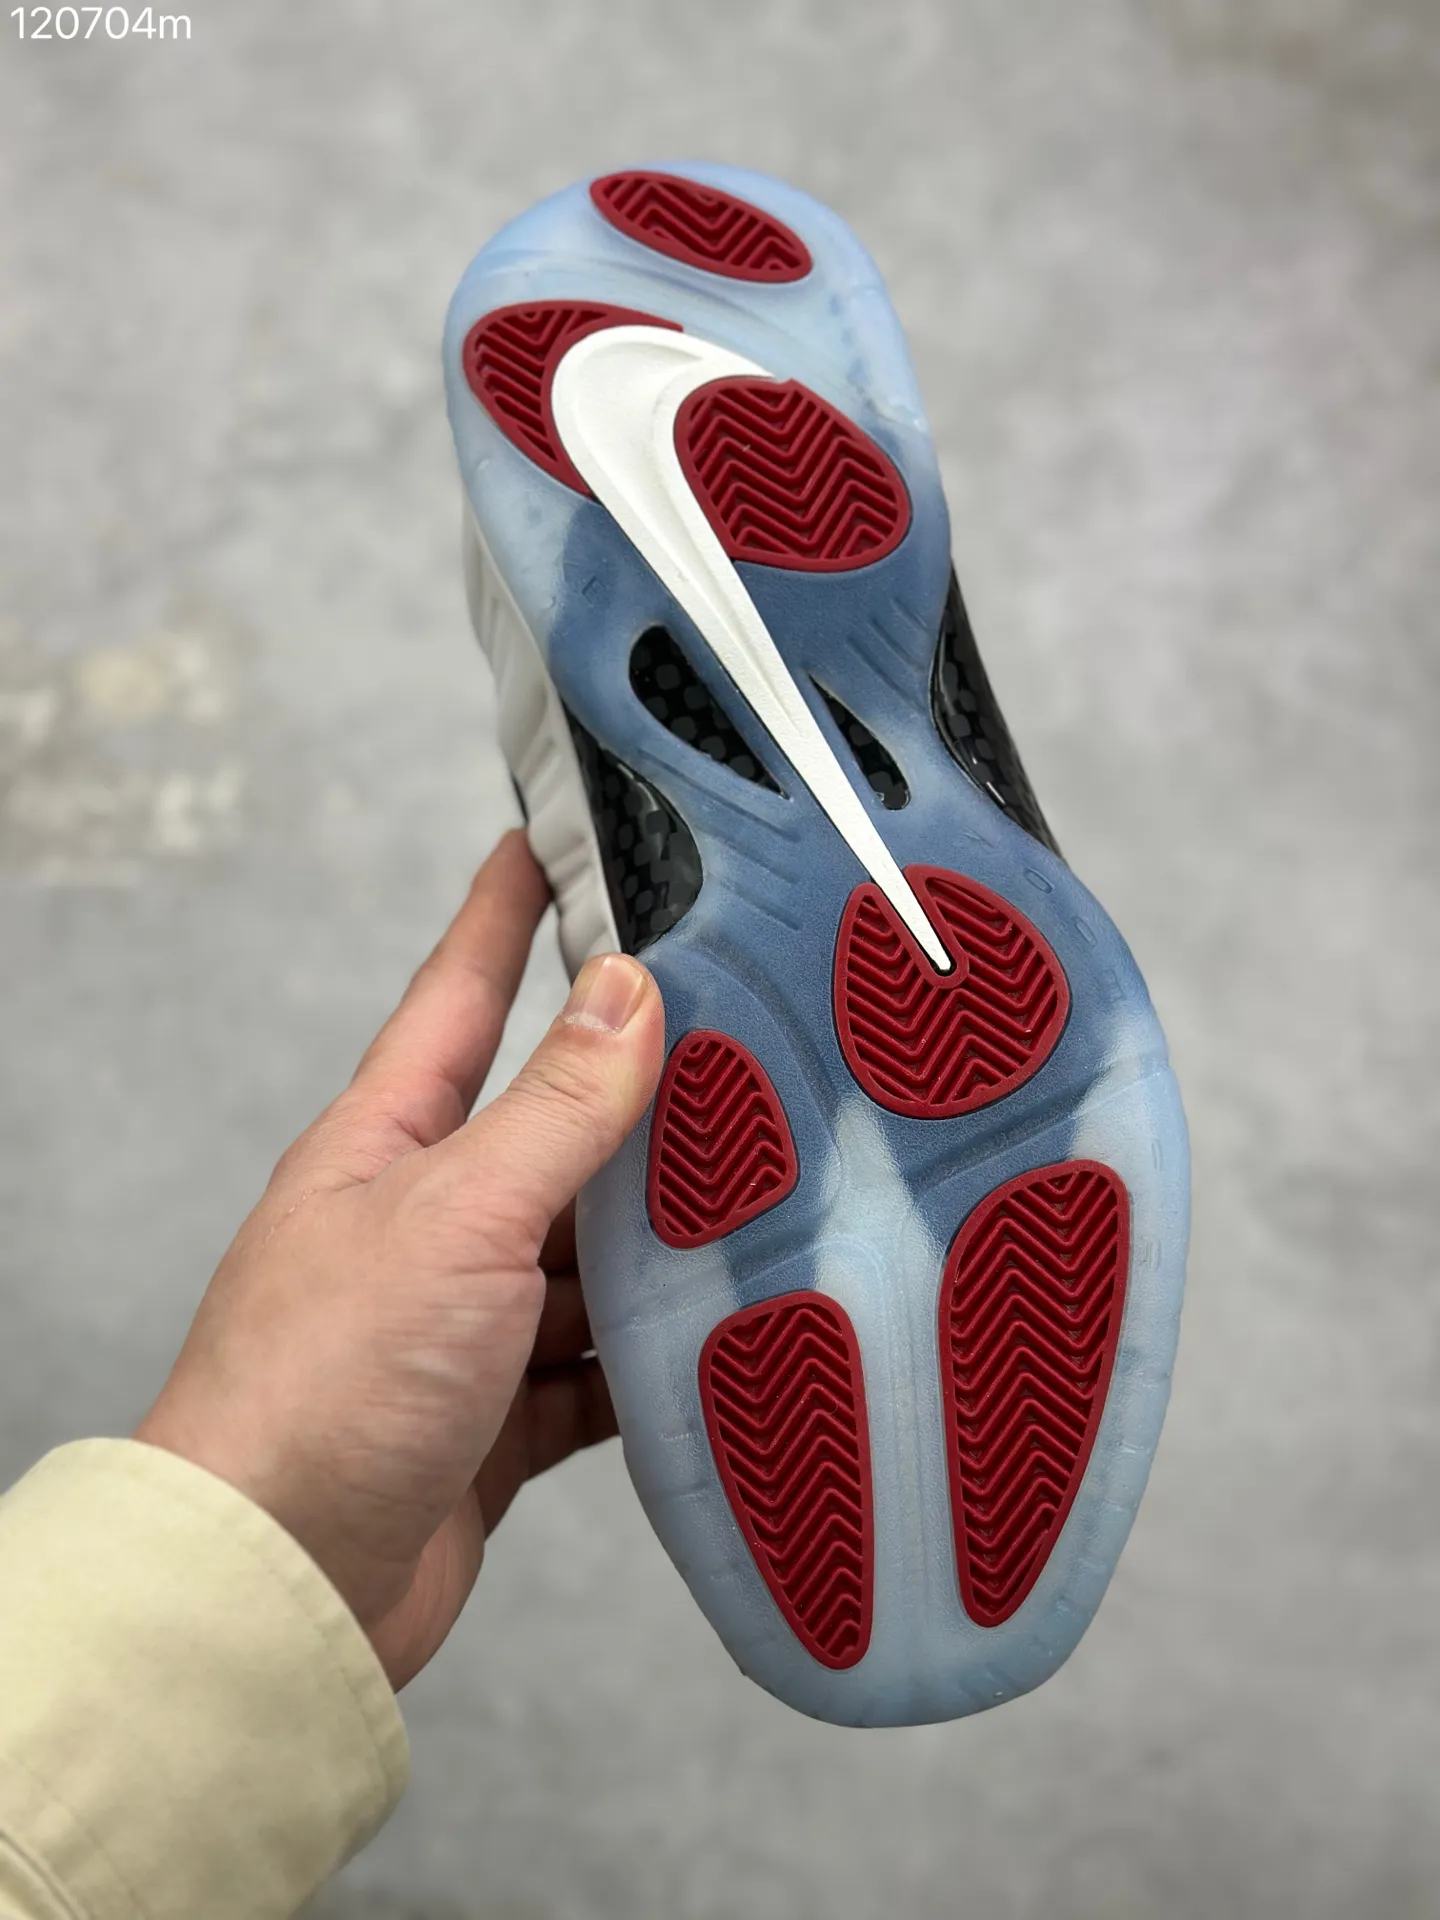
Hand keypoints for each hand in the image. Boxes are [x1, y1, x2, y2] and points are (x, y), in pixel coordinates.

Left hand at [135, 832, 663, 1688]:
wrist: (278, 1587)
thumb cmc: (325, 1382)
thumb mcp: (457, 1216)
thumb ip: (557, 1107)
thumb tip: (628, 988)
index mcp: (390, 1143)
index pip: (461, 994)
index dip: (507, 912)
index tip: (550, 837)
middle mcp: (428, 1220)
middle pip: (554, 1129)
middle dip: (642, 1092)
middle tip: (741, 1036)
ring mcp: (465, 1320)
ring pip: (590, 1253)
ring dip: (666, 1239)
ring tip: (770, 1196)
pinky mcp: (500, 1416)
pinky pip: (598, 1365)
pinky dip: (656, 1357)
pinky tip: (721, 1340)